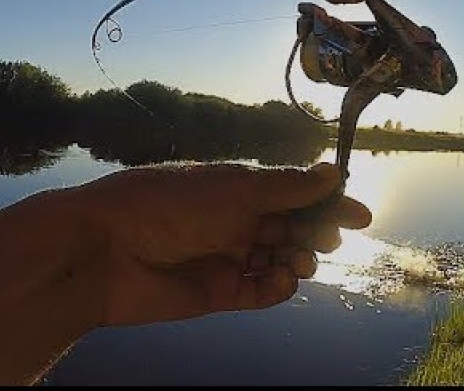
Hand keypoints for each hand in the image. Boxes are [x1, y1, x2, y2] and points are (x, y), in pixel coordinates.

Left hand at [78, 162, 370, 325]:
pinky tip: (284, 278)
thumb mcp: (231, 188)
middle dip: (316, 231)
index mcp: (234, 187)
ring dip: (299, 258)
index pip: (291, 192)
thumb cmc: (163, 205)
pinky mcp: (217, 293)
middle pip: (290, 227)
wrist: (103, 251)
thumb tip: (333, 170)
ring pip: (280, 259)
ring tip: (301, 258)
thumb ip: (286, 186)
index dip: (326, 201)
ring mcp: (225, 257)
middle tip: (328, 237)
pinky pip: (260, 292)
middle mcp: (232, 220)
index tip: (360, 212)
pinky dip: (278, 287)